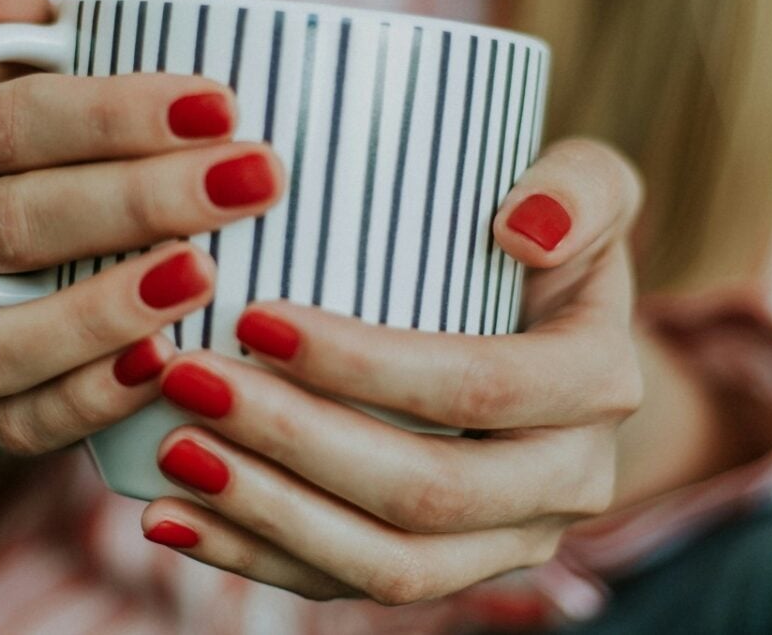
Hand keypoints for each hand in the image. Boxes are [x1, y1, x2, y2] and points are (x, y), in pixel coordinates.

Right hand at [0, 0, 283, 522]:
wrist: (5, 276)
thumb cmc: (53, 159)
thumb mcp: (36, 89)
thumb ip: (22, 41)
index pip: (13, 122)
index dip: (113, 114)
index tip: (224, 103)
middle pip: (18, 224)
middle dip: (139, 202)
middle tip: (254, 180)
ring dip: (100, 310)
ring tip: (203, 277)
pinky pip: (17, 419)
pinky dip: (88, 399)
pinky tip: (164, 368)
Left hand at [140, 139, 643, 603]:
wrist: (549, 345)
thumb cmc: (542, 246)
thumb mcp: (588, 189)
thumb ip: (580, 186)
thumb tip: (523, 226)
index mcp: (597, 384)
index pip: (480, 387)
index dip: (366, 365)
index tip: (254, 318)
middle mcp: (568, 481)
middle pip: (428, 493)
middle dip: (297, 443)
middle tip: (191, 381)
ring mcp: (506, 542)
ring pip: (390, 566)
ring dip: (270, 515)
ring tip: (174, 454)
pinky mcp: (446, 571)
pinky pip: (350, 587)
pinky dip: (256, 559)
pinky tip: (174, 517)